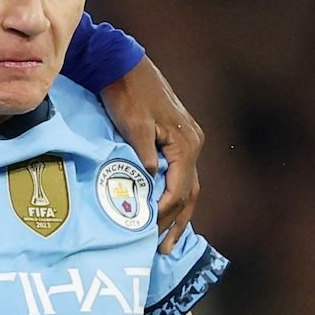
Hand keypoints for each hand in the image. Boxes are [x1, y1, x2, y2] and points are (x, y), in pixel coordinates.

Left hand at [98, 57, 204, 248]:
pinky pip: (180, 176)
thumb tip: (149, 184)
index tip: (149, 231)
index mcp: (185, 142)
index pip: (179, 188)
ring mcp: (187, 141)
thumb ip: (143, 155)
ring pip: (187, 187)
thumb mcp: (134, 124)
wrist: (122, 65)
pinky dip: (174, 197)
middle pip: (188, 192)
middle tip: (161, 249)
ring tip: (166, 242)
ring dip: (178, 215)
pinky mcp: (176, 140)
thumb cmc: (126, 94)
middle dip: (176, 222)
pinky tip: (166, 212)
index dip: (165, 212)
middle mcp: (193, 144)